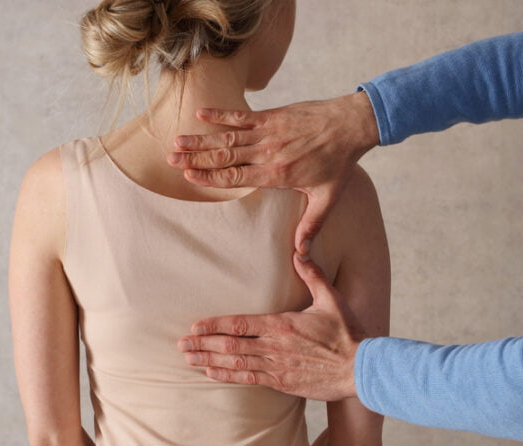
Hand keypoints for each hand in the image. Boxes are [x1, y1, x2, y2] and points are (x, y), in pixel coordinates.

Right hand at [166, 91, 378, 253]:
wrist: (352, 125)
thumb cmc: (340, 163)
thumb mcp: (327, 198)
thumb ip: (310, 225)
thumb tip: (301, 254)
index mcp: (278, 174)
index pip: (236, 177)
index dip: (210, 176)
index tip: (188, 175)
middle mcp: (269, 152)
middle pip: (225, 156)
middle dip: (196, 157)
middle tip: (171, 159)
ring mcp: (270, 132)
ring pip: (228, 137)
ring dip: (202, 138)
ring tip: (177, 140)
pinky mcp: (273, 116)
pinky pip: (242, 116)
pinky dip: (221, 114)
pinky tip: (201, 114)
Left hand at [176, 251, 366, 400]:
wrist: (361, 368)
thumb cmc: (348, 333)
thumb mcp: (331, 298)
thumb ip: (312, 275)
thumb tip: (300, 252)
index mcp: (282, 324)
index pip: (239, 324)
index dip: (214, 326)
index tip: (195, 326)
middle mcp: (274, 346)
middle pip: (229, 345)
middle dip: (202, 344)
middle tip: (181, 344)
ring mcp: (276, 366)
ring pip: (234, 364)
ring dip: (208, 361)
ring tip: (187, 358)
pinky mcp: (282, 383)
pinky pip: (248, 379)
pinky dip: (227, 376)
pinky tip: (210, 373)